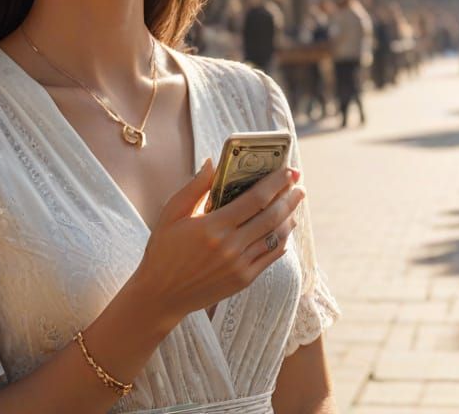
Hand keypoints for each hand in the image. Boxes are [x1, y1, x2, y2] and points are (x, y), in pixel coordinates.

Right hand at [125, 159, 304, 328]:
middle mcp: (230, 246)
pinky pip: (271, 257)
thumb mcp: (171, 215)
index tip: (288, 171)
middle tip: (298, 183)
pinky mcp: (243, 280)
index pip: (255, 199)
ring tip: (294, 204)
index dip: (276, 183)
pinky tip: (284, 230)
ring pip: (275, 237)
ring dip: (289, 217)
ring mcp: (239, 265)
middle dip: (289, 197)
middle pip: (271, 216)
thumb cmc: (163, 250)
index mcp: (213, 226)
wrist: (161, 295)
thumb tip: (212, 163)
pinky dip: (282, 241)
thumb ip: (194, 188)